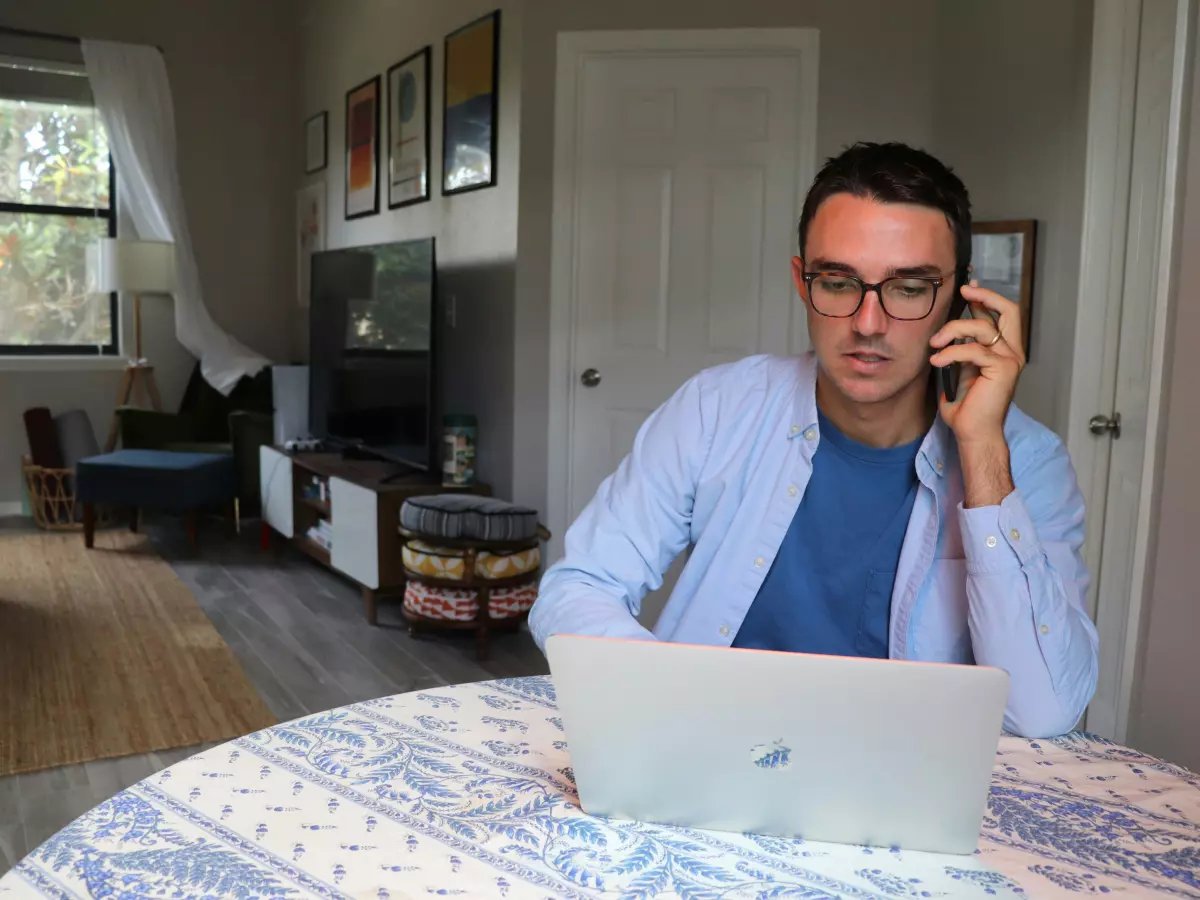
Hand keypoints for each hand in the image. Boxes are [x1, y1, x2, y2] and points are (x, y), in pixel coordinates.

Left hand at [929, 281, 1025, 446]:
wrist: (974, 432)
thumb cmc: (966, 407)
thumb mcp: (961, 370)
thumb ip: (961, 350)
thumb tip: (949, 332)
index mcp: (1004, 351)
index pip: (1002, 315)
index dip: (986, 299)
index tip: (967, 290)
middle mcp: (1013, 352)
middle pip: (1009, 311)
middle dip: (986, 297)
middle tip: (964, 293)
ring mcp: (1010, 359)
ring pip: (982, 328)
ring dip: (953, 330)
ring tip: (934, 343)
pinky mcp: (1003, 369)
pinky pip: (972, 350)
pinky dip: (951, 353)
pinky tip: (937, 360)